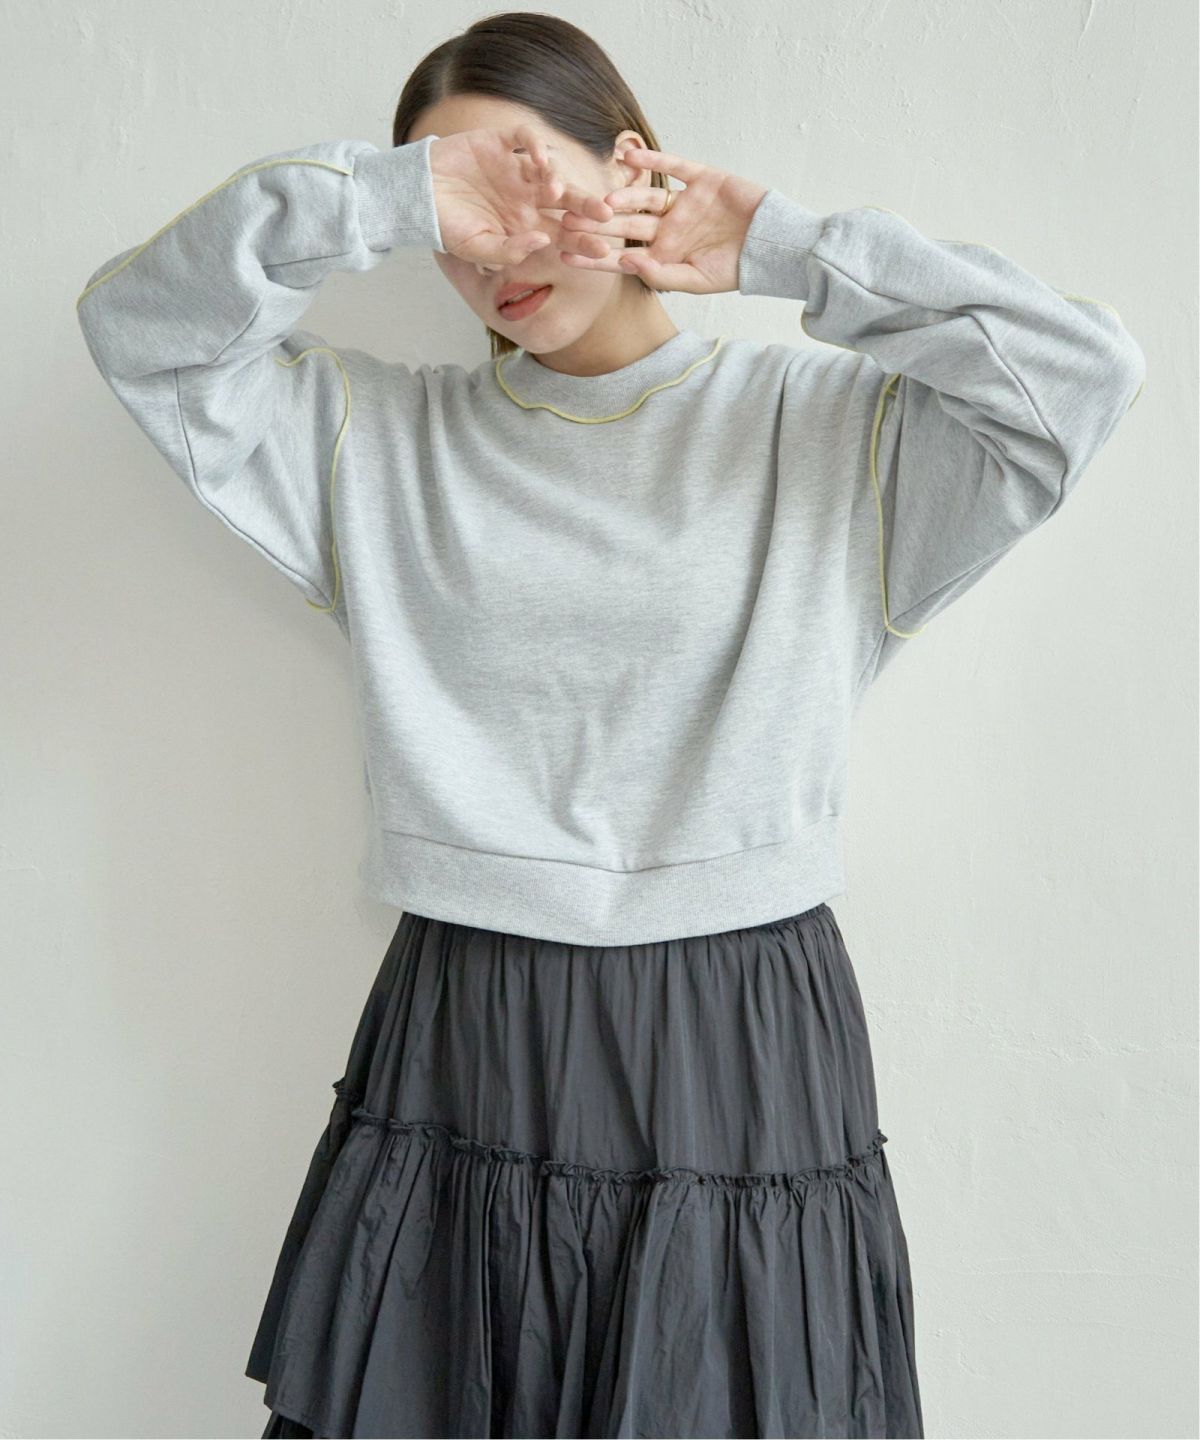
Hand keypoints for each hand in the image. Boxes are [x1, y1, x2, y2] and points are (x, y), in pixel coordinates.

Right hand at [427, 124, 615, 266]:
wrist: (415, 197)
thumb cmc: (446, 228)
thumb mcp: (476, 250)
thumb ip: (509, 252)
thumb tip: (543, 244)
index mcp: (527, 226)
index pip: (564, 233)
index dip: (583, 239)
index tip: (601, 249)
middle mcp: (527, 197)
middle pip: (567, 201)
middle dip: (587, 207)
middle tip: (604, 214)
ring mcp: (515, 169)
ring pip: (550, 171)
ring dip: (560, 180)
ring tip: (555, 192)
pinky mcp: (499, 143)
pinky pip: (524, 139)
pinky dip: (535, 145)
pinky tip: (539, 161)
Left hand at [550, 145, 768, 293]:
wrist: (775, 246)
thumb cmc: (738, 269)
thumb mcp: (697, 280)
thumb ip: (661, 274)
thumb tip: (627, 264)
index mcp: (663, 254)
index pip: (620, 255)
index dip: (593, 256)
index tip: (564, 255)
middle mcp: (668, 227)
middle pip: (625, 224)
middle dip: (596, 223)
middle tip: (564, 219)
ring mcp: (684, 202)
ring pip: (644, 197)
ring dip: (621, 196)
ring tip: (600, 198)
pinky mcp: (702, 179)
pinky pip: (675, 166)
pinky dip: (653, 161)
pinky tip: (629, 158)